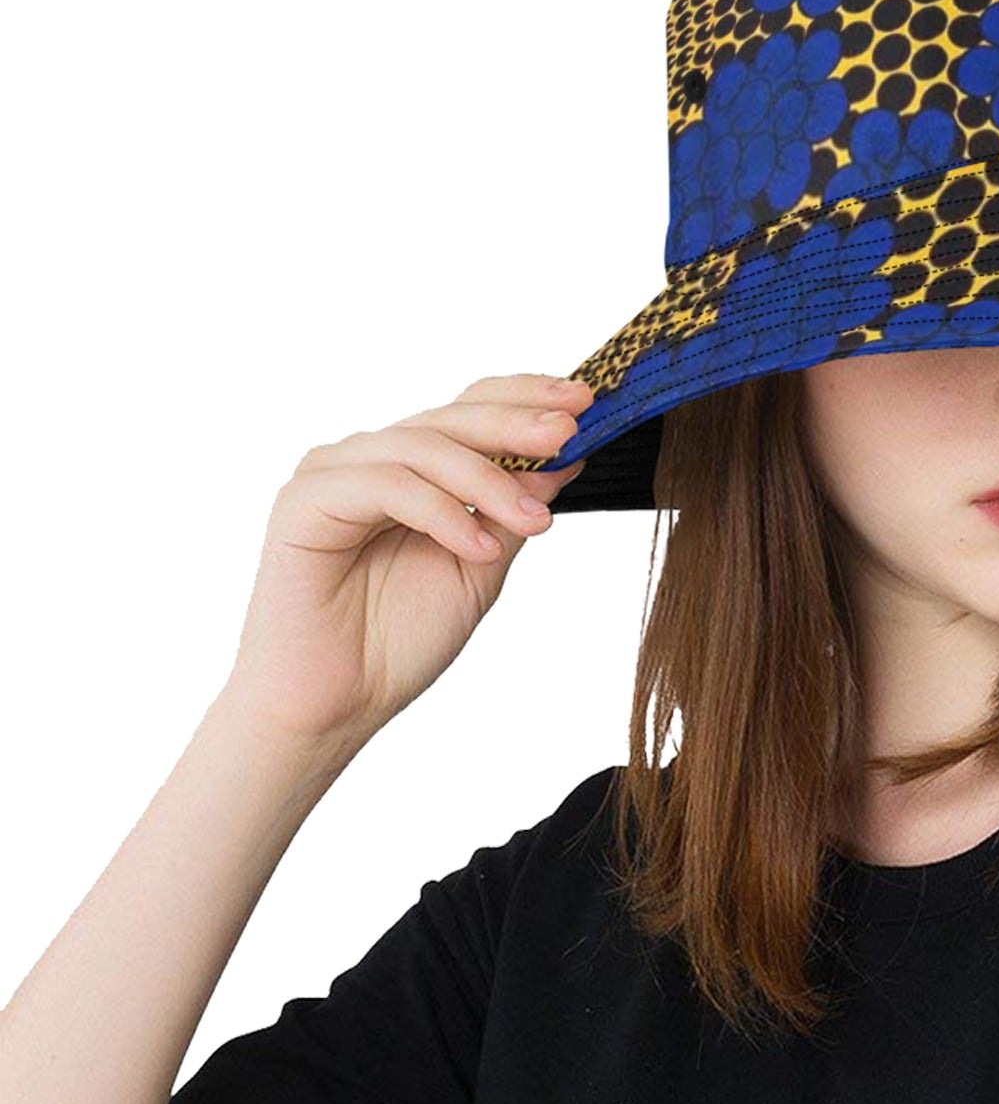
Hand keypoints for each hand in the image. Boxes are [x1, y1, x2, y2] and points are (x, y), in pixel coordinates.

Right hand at [220, 372, 591, 745]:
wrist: (338, 705)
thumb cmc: (399, 640)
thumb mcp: (481, 567)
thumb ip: (513, 510)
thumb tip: (569, 455)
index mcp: (413, 468)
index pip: (472, 410)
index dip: (527, 398)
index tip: (588, 403)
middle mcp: (372, 459)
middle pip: (452, 418)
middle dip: (518, 424)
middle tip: (568, 433)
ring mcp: (334, 474)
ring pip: (423, 448)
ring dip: (488, 482)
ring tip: (534, 521)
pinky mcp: (304, 502)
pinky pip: (385, 487)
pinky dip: (441, 515)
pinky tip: (478, 549)